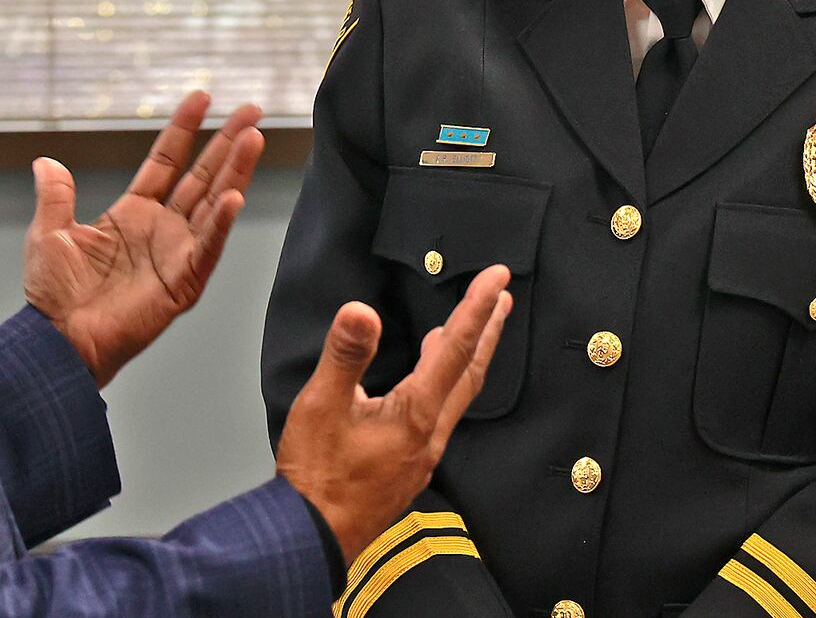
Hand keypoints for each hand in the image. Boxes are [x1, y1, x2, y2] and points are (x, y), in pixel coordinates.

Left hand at [24, 91, 264, 386]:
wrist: (58, 341)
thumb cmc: (54, 297)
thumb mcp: (50, 234)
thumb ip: (56, 196)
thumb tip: (45, 162)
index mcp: (134, 213)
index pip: (166, 160)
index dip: (184, 128)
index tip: (203, 97)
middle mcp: (162, 229)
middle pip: (203, 175)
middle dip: (228, 142)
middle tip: (253, 111)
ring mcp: (177, 254)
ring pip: (214, 203)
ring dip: (235, 171)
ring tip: (253, 137)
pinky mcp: (183, 282)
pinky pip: (207, 247)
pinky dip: (221, 223)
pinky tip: (235, 196)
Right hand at [274, 264, 513, 564]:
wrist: (312, 538)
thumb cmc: (315, 478)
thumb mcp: (320, 407)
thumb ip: (344, 356)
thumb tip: (361, 311)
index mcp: (414, 414)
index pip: (454, 348)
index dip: (476, 307)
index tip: (497, 276)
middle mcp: (428, 433)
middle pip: (469, 371)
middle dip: (488, 329)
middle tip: (504, 295)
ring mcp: (421, 453)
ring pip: (457, 394)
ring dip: (468, 356)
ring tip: (473, 329)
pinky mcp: (409, 465)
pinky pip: (440, 413)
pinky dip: (446, 383)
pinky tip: (429, 380)